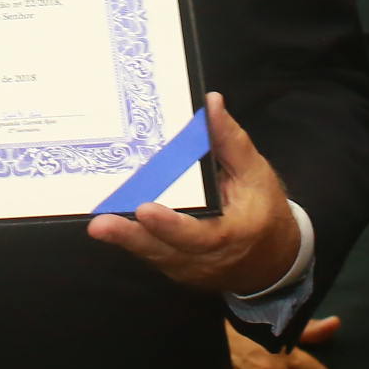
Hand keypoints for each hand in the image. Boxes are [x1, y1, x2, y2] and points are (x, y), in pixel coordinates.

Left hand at [87, 93, 299, 293]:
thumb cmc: (262, 209)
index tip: (145, 209)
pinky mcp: (171, 265)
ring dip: (124, 239)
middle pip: (163, 249)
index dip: (170, 224)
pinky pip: (148, 251)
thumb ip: (230, 140)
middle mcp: (204, 257)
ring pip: (151, 253)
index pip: (198, 234)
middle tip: (101, 224)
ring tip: (98, 225)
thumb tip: (210, 102)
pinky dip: (130, 238)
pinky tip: (108, 223)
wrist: (270, 259)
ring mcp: (185, 266)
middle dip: (131, 237)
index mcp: (230, 234)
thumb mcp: (255, 173)